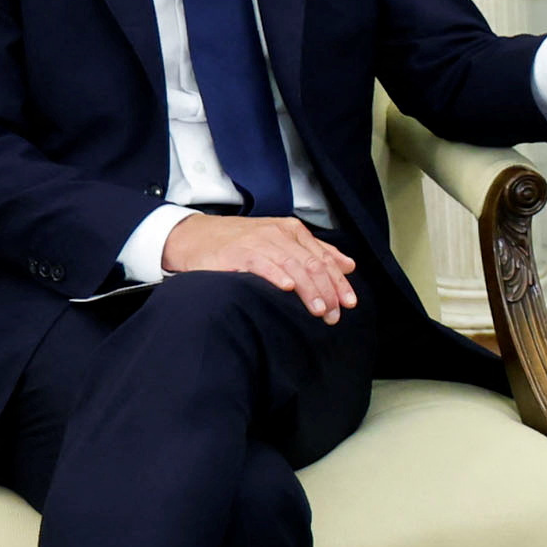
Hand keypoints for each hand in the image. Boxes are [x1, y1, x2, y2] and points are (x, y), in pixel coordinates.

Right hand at [160, 214, 357, 323]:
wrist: (196, 237)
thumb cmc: (240, 243)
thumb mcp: (281, 242)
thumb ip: (315, 252)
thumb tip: (349, 266)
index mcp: (293, 232)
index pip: (324, 259)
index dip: (339, 282)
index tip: (350, 303)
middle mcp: (279, 234)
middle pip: (313, 264)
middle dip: (328, 291)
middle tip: (335, 315)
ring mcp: (259, 242)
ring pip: (293, 265)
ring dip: (309, 290)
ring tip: (320, 310)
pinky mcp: (239, 252)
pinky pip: (262, 264)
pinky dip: (277, 275)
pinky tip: (287, 288)